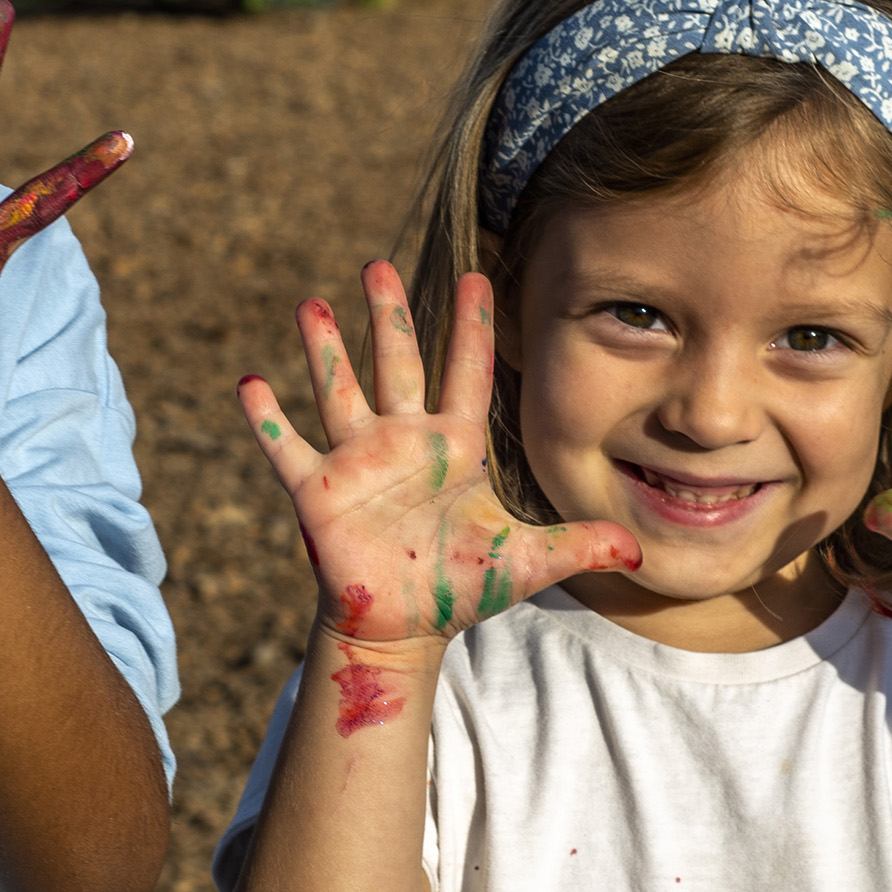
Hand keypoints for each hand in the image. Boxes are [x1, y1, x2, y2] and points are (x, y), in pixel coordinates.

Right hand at [239, 263, 640, 659]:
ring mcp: (357, 462)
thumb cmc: (463, 587)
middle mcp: (404, 441)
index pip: (465, 371)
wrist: (406, 627)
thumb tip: (642, 550)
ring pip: (338, 391)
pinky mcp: (319, 493)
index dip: (471, 325)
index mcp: (454, 446)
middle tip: (377, 264)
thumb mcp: (529, 562)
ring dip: (323, 349)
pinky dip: (268, 420)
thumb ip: (580, 545)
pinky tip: (250, 384)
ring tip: (310, 303)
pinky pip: (288, 449)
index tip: (476, 273)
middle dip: (387, 314)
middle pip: (394, 363)